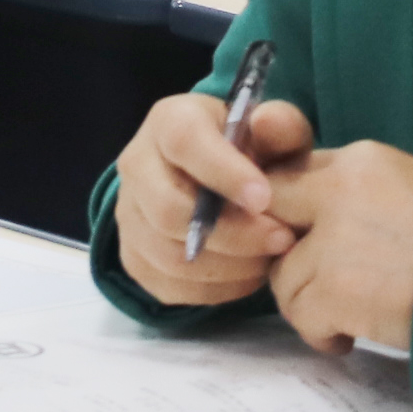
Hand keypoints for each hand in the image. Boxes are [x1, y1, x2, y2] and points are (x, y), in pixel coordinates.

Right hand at [110, 91, 316, 306]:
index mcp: (168, 121)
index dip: (223, 172)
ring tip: (269, 259)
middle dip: (233, 234)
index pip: (183, 143)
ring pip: (169, 256)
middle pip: (168, 210)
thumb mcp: (270, 132)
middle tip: (282, 238)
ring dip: (229, 267)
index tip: (265, 199)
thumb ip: (280, 126)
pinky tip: (247, 275)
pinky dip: (215, 290)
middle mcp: (137, 165)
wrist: (213, 180)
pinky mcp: (134, 257)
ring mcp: (129, 215)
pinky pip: (170, 286)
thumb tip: (269, 123)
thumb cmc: (247, 152)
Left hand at [270, 141, 412, 354]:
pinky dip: (320, 334)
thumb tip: (313, 225)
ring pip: (281, 274)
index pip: (292, 174)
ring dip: (306, 302)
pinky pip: (299, 315)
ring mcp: (335, 239)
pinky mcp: (336, 288)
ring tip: (346, 318)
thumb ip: (360, 200)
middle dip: (282, 253)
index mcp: (364, 162)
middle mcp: (341, 190)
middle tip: (311, 282)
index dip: (290, 215)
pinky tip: (350, 337)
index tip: (301, 243)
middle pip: (267, 216)